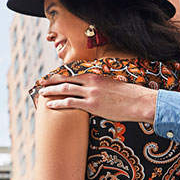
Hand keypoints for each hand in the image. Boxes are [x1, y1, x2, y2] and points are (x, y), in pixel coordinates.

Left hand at [36, 73, 158, 122]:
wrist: (139, 102)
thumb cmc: (128, 96)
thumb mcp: (112, 86)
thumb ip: (101, 86)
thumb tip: (95, 91)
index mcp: (96, 76)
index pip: (73, 74)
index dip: (60, 76)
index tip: (51, 77)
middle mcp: (91, 82)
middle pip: (66, 80)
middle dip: (51, 82)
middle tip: (40, 83)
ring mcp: (91, 93)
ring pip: (66, 89)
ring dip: (52, 91)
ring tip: (41, 93)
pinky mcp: (92, 105)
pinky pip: (71, 103)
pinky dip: (58, 103)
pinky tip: (50, 104)